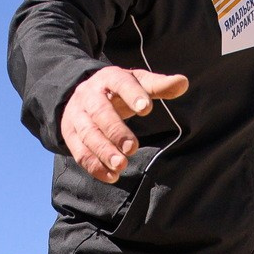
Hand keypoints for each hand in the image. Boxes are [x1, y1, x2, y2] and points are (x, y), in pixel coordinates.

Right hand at [62, 66, 189, 181]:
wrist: (80, 95)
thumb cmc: (118, 90)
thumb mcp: (137, 82)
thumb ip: (158, 85)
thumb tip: (183, 82)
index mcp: (108, 78)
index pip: (120, 83)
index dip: (132, 95)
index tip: (147, 109)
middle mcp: (89, 95)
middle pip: (100, 112)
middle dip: (115, 131)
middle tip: (132, 148)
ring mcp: (77, 115)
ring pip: (87, 134)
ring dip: (103, 151)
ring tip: (121, 165)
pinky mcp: (70, 134)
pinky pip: (79, 152)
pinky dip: (94, 166)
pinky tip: (112, 176)